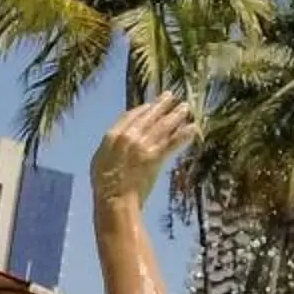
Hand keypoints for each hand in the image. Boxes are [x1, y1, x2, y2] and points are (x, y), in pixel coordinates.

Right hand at [90, 93, 194, 208]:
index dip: (143, 109)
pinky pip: (172, 143)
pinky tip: (193, 128)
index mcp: (113, 135)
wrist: (114, 198)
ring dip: (175, 115)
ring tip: (185, 107)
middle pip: (149, 116)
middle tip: (171, 96)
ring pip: (163, 126)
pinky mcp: (155, 157)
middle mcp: (129, 136)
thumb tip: (120, 140)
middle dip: (161, 105)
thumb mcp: (100, 159)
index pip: (131, 115)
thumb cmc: (103, 184)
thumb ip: (111, 146)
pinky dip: (183, 135)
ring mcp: (143, 146)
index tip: (151, 105)